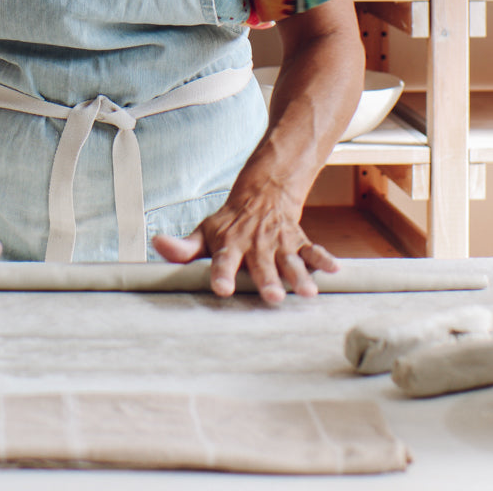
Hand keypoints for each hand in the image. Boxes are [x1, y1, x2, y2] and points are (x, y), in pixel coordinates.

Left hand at [151, 185, 337, 305]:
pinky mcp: (299, 242)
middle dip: (267, 281)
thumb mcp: (204, 232)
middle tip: (272, 297)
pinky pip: (313, 250)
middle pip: (261, 265)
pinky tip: (335, 270)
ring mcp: (280, 244)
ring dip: (299, 275)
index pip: (223, 261)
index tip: (221, 289)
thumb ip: (184, 247)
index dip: (221, 274)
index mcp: (230, 245)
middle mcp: (256, 246)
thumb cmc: (229, 223)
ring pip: (290, 261)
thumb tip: (157, 245)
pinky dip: (324, 259)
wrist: (262, 194)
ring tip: (307, 292)